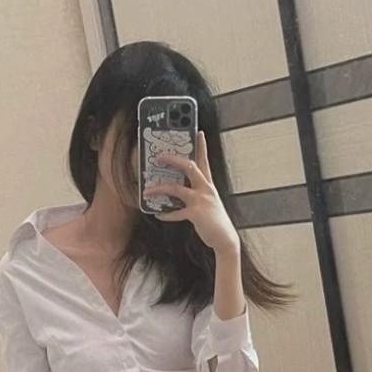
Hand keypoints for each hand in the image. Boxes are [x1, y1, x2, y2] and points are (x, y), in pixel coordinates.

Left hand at [142, 131, 239, 255]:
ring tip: (147, 191)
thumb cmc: (213, 220)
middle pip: (190, 166)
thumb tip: (176, 189)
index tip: (198, 132)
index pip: (205, 161)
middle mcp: (206, 189)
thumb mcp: (207, 202)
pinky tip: (158, 215)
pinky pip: (176, 212)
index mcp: (208, 185)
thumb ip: (196, 193)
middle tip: (160, 156)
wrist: (224, 238)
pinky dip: (166, 214)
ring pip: (177, 188)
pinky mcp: (196, 213)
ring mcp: (202, 200)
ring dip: (159, 188)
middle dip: (174, 159)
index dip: (202, 146)